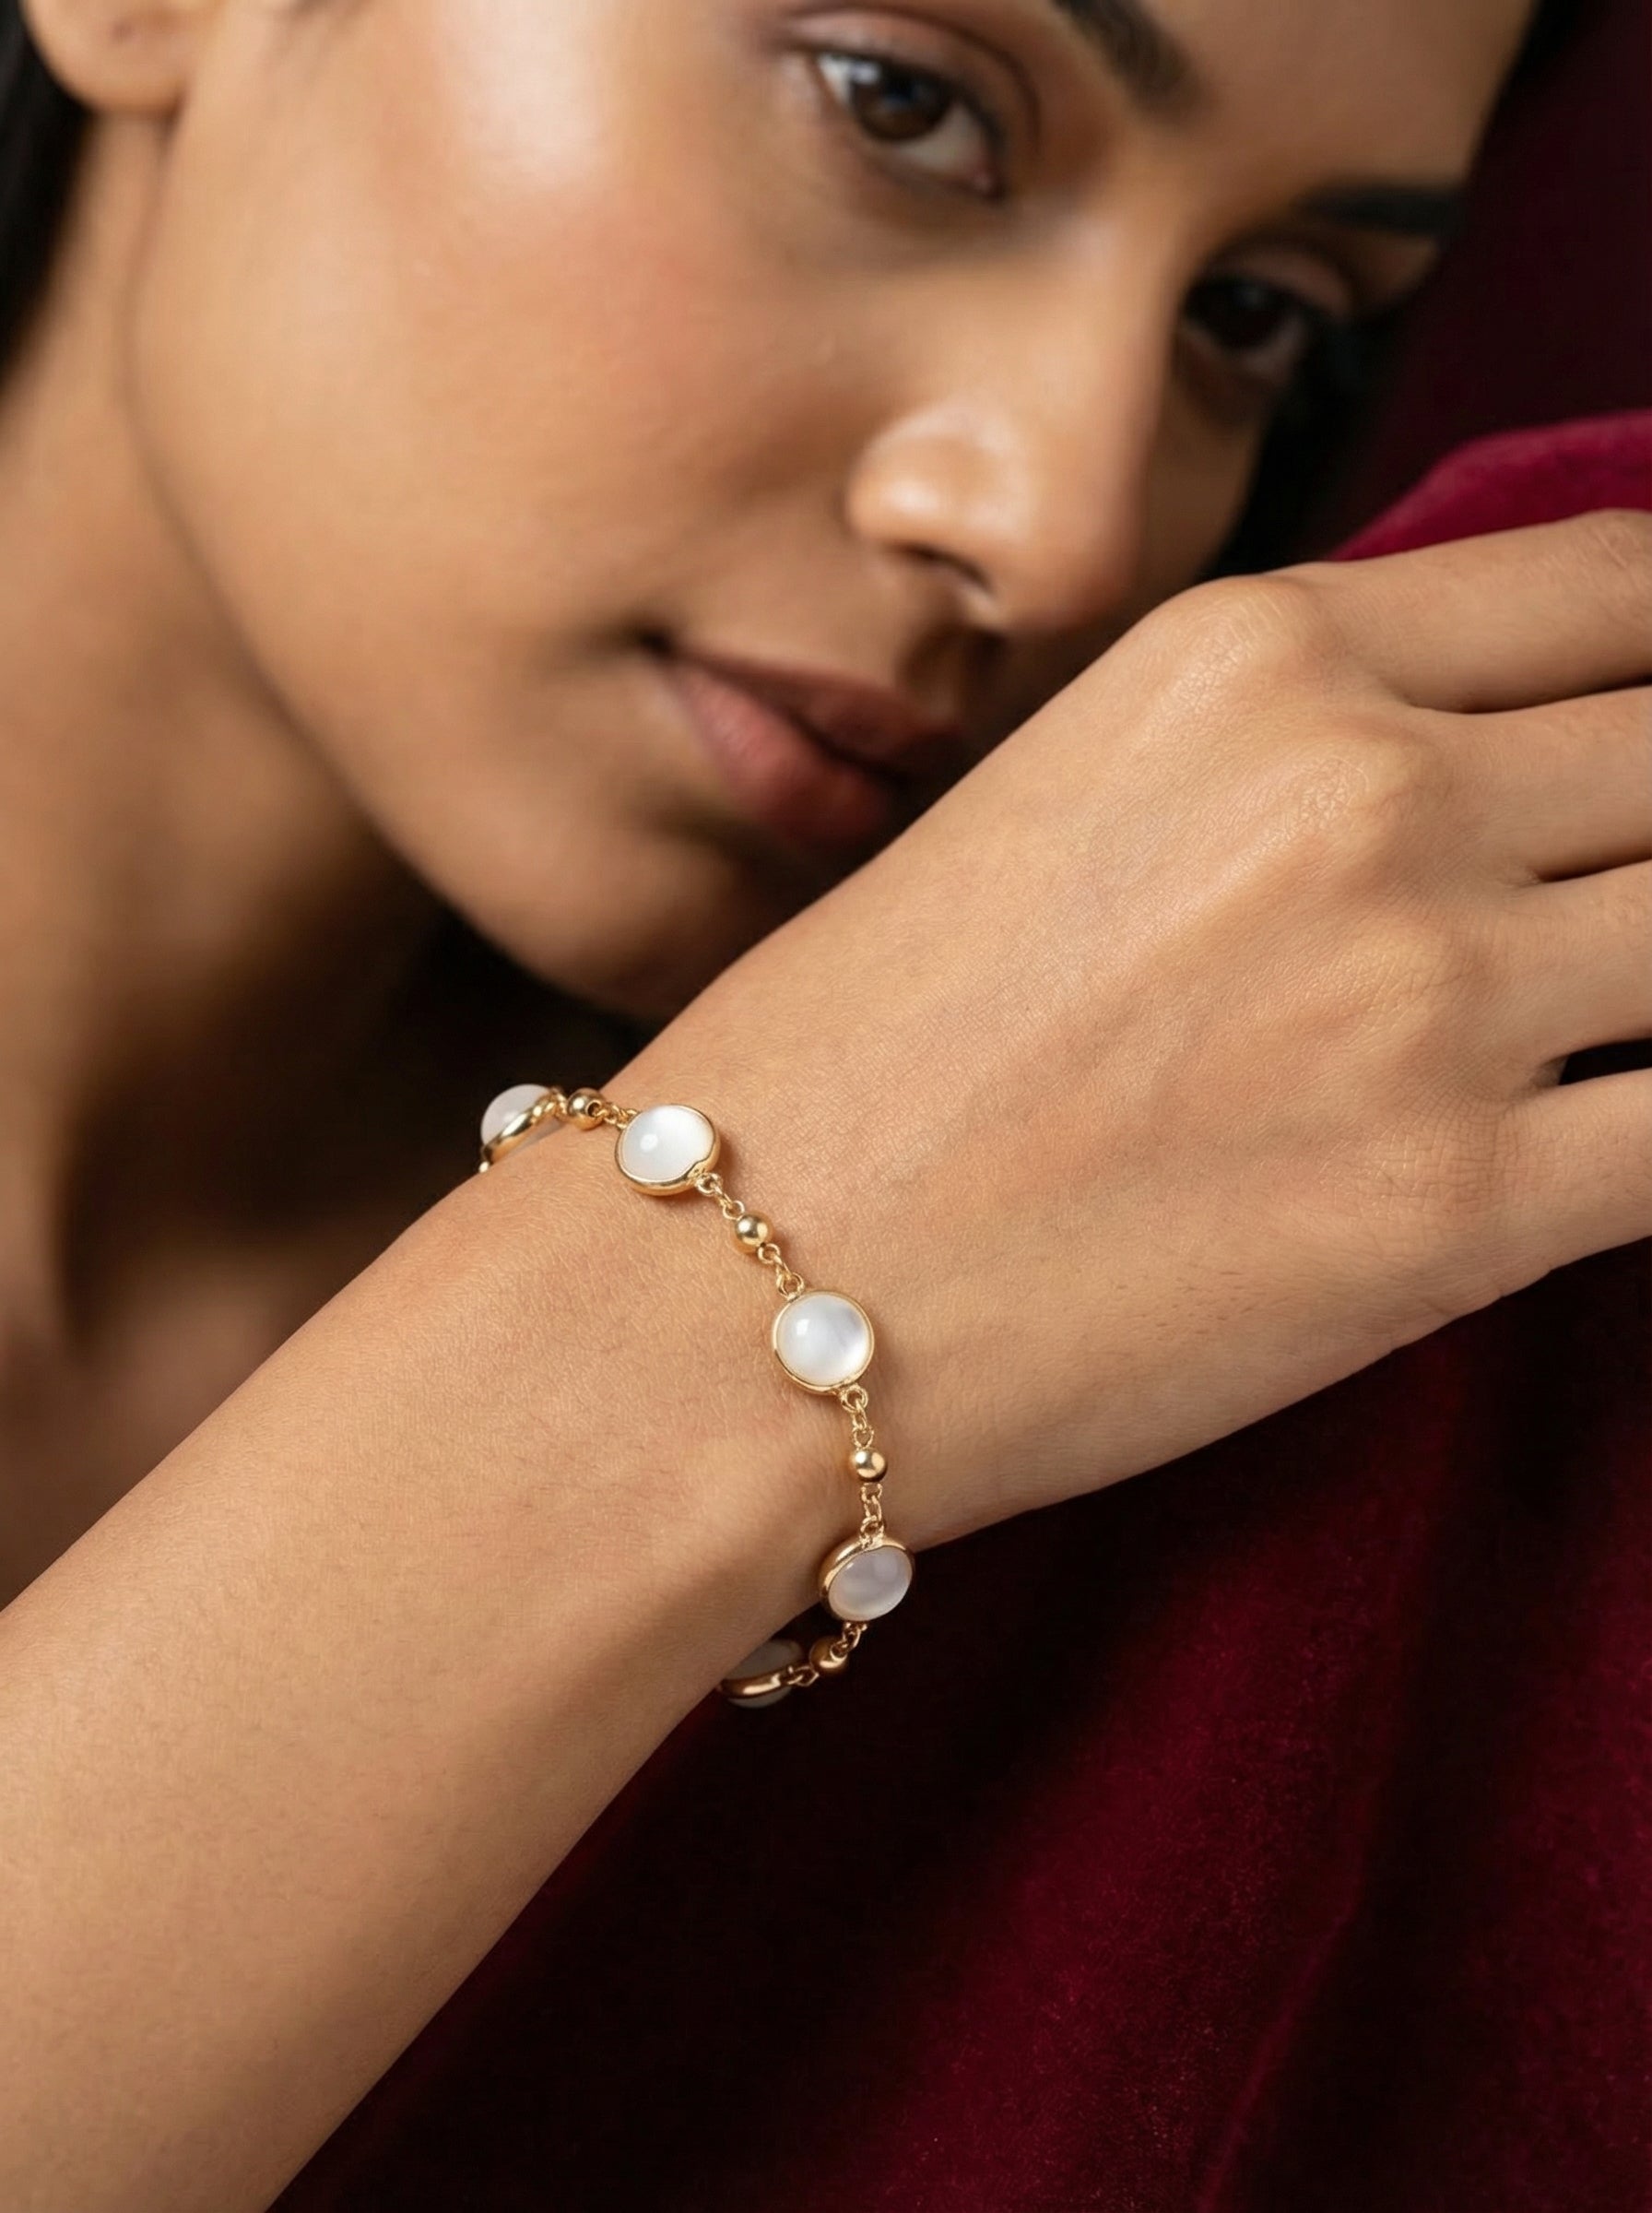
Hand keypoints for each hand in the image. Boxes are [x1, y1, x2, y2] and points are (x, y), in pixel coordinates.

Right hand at [610, 511, 1651, 1551]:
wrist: (728, 1291)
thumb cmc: (852, 1067)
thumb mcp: (1062, 806)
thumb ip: (1281, 760)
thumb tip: (1483, 784)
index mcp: (1253, 656)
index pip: (1622, 585)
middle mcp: (1367, 789)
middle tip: (1633, 919)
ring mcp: (1428, 993)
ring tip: (1615, 1037)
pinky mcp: (1460, 1207)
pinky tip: (1630, 1149)